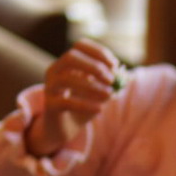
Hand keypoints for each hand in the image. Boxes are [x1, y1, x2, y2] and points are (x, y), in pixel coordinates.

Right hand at [25, 39, 119, 156]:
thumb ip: (110, 84)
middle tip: (111, 79)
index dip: (99, 52)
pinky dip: (86, 105)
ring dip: (93, 86)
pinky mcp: (50, 105)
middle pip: (71, 57)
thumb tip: (124, 75)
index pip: (80, 45)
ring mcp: (50, 87)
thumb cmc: (83, 107)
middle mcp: (55, 71)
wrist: (63, 129)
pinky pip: (67, 102)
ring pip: (67, 79)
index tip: (115, 65)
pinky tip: (100, 109)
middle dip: (94, 66)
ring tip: (109, 94)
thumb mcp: (99, 94)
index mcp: (67, 63)